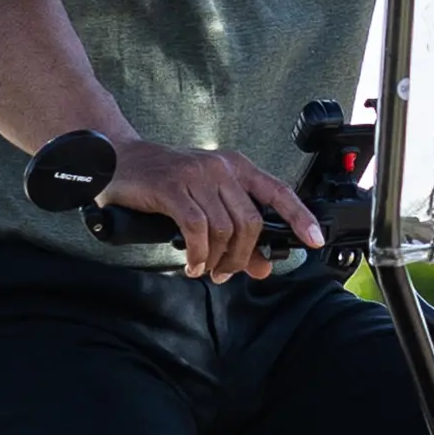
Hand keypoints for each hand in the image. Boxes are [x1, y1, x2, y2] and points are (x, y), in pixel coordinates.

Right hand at [103, 138, 324, 282]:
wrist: (118, 161)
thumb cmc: (165, 182)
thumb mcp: (206, 204)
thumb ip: (237, 236)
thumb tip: (263, 267)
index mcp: (236, 167)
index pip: (278, 192)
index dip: (300, 217)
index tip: (314, 240)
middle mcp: (221, 168)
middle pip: (250, 222)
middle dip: (241, 256)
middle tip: (224, 273)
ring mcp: (196, 176)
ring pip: (224, 229)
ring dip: (216, 259)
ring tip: (203, 269)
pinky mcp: (172, 187)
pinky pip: (197, 229)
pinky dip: (197, 254)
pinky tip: (191, 264)